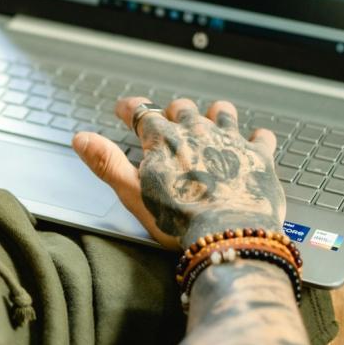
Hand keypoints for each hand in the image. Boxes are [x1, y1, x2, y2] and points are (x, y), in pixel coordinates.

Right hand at [72, 97, 284, 249]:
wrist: (230, 236)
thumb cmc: (178, 220)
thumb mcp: (130, 192)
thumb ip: (105, 162)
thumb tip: (81, 139)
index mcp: (163, 139)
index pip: (141, 111)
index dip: (129, 109)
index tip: (123, 109)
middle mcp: (197, 132)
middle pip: (182, 108)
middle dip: (172, 112)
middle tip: (168, 118)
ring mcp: (230, 142)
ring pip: (222, 113)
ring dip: (214, 113)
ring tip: (211, 116)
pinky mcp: (259, 158)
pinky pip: (262, 138)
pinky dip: (256, 137)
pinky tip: (255, 139)